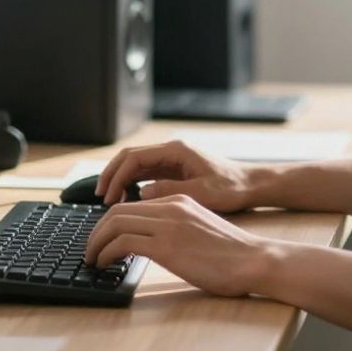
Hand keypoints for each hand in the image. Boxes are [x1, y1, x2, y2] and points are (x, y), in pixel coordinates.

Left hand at [83, 194, 271, 296]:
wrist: (254, 259)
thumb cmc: (232, 253)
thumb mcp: (200, 229)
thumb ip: (177, 227)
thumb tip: (153, 242)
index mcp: (179, 200)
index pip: (133, 203)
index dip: (111, 220)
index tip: (103, 238)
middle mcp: (171, 206)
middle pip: (118, 210)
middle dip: (97, 230)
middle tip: (90, 249)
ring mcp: (168, 225)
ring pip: (115, 223)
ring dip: (96, 242)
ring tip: (92, 258)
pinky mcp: (167, 245)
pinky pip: (123, 243)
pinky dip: (106, 252)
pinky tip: (104, 263)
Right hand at [96, 139, 253, 210]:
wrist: (251, 185)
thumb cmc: (231, 188)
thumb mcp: (201, 192)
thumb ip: (169, 191)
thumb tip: (141, 194)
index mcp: (176, 151)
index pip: (134, 158)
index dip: (117, 177)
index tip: (108, 196)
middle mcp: (171, 151)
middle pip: (130, 158)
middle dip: (112, 175)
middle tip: (100, 197)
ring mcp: (172, 159)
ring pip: (136, 165)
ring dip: (120, 180)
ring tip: (110, 201)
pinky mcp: (174, 169)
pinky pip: (146, 173)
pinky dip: (133, 184)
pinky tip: (128, 201)